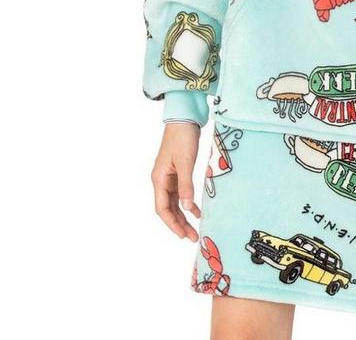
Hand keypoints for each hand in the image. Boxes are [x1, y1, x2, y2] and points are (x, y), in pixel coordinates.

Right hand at [151, 122, 201, 240]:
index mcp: (159, 179)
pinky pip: (181, 193)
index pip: (162, 209)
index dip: (172, 224)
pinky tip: (196, 210)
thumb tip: (186, 208)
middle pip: (168, 208)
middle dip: (179, 224)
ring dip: (183, 215)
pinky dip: (188, 202)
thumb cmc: (182, 138)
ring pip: (174, 202)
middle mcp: (161, 180)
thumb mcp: (185, 162)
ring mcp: (169, 176)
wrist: (184, 118)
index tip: (183, 235)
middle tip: (193, 237)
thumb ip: (185, 185)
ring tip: (196, 229)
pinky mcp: (177, 172)